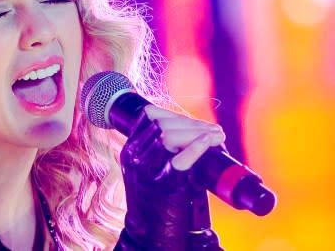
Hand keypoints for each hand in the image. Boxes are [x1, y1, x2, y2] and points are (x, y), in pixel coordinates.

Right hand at [116, 106, 224, 250]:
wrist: (148, 232)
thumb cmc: (153, 199)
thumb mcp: (145, 167)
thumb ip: (156, 148)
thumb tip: (187, 128)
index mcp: (129, 148)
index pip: (150, 116)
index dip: (176, 115)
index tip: (195, 122)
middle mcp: (134, 155)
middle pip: (163, 124)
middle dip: (192, 123)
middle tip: (214, 130)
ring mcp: (147, 168)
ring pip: (171, 136)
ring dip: (199, 131)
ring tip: (218, 136)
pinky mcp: (165, 182)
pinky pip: (182, 159)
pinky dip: (197, 147)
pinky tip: (209, 141)